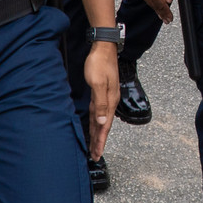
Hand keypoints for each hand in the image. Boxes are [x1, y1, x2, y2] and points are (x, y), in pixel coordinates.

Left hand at [84, 42, 119, 156]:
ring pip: (100, 119)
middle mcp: (109, 101)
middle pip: (103, 126)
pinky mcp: (100, 91)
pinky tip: (93, 124)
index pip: (104, 126)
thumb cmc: (99, 63)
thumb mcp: (98, 83)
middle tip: (95, 155)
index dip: (100, 141)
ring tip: (94, 144)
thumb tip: (102, 122)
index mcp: (110, 101)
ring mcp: (105, 96)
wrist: (103, 47)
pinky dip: (94, 121)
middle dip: (99, 141)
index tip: (97, 154)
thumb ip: (100, 103)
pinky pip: (97, 111)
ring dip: (97, 133)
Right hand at [125, 0, 173, 23]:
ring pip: (148, 1)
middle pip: (153, 5)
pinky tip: (153, 0)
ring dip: (154, 7)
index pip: (160, 5)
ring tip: (160, 12)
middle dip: (160, 12)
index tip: (169, 19)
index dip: (166, 13)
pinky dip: (149, 0)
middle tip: (166, 19)